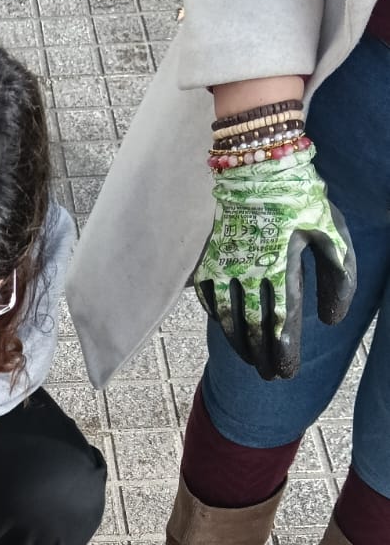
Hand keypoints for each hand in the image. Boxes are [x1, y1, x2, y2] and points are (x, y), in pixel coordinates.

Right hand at [193, 143, 355, 380]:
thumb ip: (338, 277)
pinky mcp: (208, 259)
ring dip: (238, 345)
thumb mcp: (332, 233)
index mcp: (283, 266)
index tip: (286, 374)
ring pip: (228, 318)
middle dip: (262, 357)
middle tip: (269, 377)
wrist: (258, 167)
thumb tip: (330, 322)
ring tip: (249, 361)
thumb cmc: (302, 200)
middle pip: (254, 328)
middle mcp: (250, 271)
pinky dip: (215, 318)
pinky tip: (224, 331)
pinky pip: (207, 297)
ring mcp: (225, 267)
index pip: (283, 322)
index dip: (284, 353)